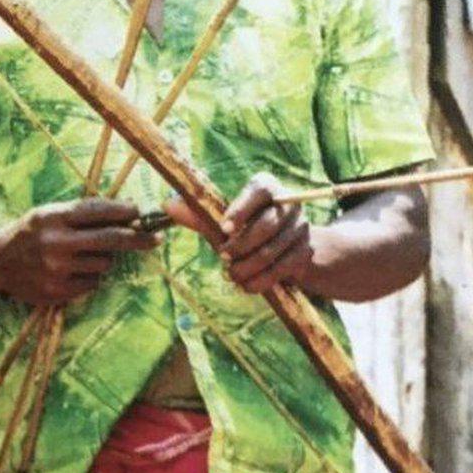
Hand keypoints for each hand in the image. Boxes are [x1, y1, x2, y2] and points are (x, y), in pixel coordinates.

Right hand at [0, 199, 159, 306]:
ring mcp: (57, 270)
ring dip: (103, 259)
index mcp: (54, 217)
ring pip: (104, 264)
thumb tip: (128, 214)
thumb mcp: (49, 213)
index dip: (125, 211)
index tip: (142, 212)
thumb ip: (82, 214)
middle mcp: (56, 243)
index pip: (98, 211)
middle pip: (110, 239)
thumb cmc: (31, 232)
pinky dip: (90, 276)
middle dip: (138, 238)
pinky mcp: (58, 291)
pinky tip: (73, 270)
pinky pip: (92, 283)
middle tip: (156, 239)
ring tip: (83, 255)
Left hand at [165, 172, 312, 293]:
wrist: (286, 245)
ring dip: (247, 267)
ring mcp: (301, 228)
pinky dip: (260, 281)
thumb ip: (198, 214)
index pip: (259, 190)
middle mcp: (289, 203)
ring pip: (271, 251)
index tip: (224, 228)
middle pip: (267, 225)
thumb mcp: (224, 219)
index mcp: (267, 186)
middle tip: (223, 257)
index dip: (241, 209)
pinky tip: (245, 285)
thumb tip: (168, 205)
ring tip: (231, 274)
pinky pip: (281, 269)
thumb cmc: (246, 226)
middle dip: (241, 245)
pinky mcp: (305, 252)